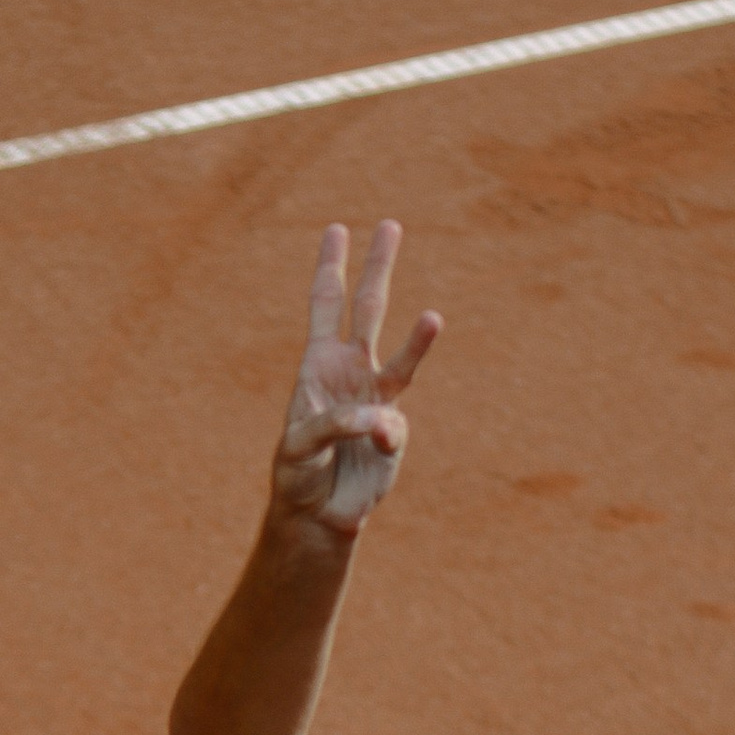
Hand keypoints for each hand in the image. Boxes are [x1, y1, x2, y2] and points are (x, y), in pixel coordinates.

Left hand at [268, 221, 442, 531]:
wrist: (318, 511)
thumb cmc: (299, 471)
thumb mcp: (300, 444)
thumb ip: (337, 424)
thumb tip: (385, 420)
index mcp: (318, 363)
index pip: (326, 305)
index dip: (331, 268)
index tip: (336, 230)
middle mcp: (351, 370)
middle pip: (368, 308)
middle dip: (378, 266)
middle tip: (390, 224)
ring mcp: (377, 398)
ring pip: (402, 357)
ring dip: (421, 338)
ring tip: (435, 316)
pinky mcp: (394, 433)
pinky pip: (395, 427)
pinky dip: (383, 437)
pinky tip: (372, 449)